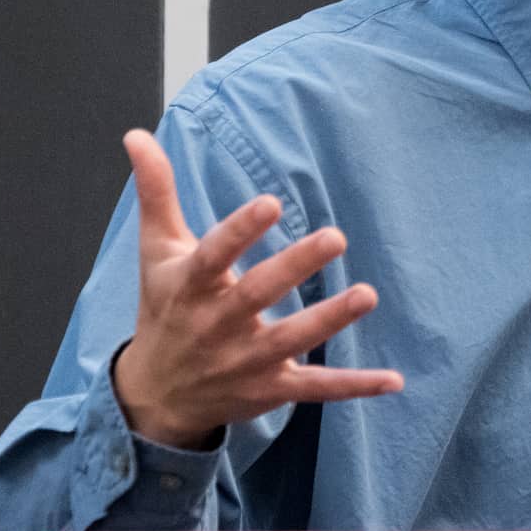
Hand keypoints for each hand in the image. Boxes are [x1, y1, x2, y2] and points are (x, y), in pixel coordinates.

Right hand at [111, 128, 404, 449]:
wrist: (155, 396)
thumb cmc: (164, 307)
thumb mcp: (156, 250)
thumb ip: (157, 192)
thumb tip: (137, 133)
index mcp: (190, 286)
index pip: (214, 255)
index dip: (241, 230)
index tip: (272, 202)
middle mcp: (216, 325)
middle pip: (258, 293)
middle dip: (295, 266)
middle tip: (337, 236)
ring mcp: (245, 361)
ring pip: (290, 339)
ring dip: (329, 320)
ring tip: (368, 295)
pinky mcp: (270, 389)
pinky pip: (315, 389)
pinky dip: (354, 387)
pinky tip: (393, 380)